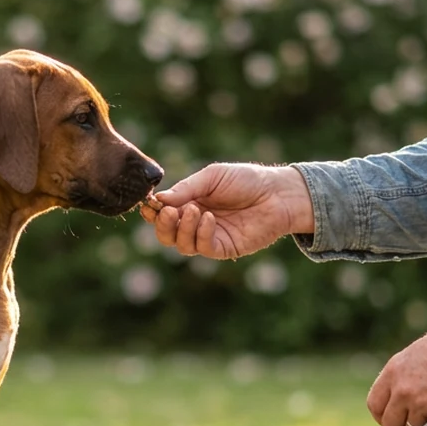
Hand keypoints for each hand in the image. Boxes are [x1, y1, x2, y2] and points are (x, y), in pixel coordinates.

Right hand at [139, 162, 313, 258]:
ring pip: (181, 245)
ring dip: (182, 229)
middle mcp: (196, 223)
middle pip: (166, 234)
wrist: (278, 193)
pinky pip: (203, 248)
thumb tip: (159, 200)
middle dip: (162, 225)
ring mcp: (209, 237)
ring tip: (193, 211)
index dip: (152, 212)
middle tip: (168, 212)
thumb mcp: (213, 176)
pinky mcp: (224, 248)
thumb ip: (187, 188)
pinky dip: (201, 234)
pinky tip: (208, 219)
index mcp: (190, 203)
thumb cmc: (246, 180)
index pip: (163, 213)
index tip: (149, 205)